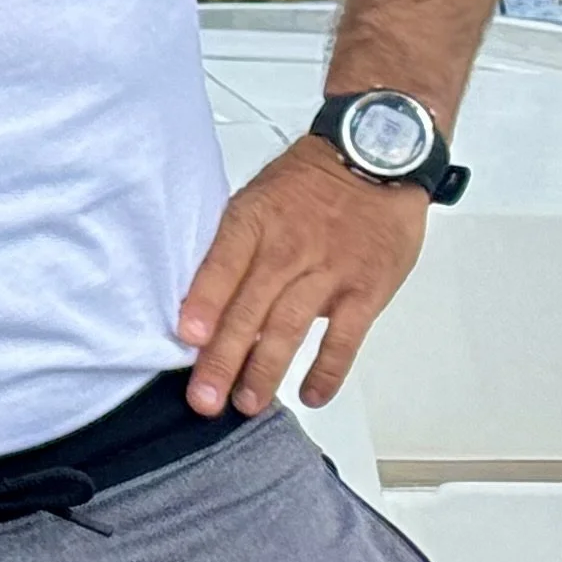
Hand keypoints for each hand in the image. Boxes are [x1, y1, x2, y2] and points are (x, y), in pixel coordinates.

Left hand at [177, 136, 427, 416]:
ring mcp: (329, 269)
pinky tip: (310, 395)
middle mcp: (288, 246)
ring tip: (246, 404)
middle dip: (224, 357)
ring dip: (266, 370)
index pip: (223, 264)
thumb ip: (235, 247)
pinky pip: (345, 337)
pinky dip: (328, 369)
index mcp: (254, 219)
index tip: (187, 337)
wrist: (374, 158)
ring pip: (291, 326)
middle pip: (251, 307)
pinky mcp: (365, 289)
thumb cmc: (307, 184)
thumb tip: (203, 301)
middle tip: (204, 400)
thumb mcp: (260, 198)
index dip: (204, 301)